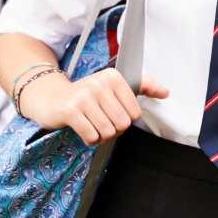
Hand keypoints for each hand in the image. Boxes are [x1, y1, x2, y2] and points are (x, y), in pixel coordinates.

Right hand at [20, 67, 168, 145]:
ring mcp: (84, 96)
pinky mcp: (70, 110)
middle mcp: (99, 83)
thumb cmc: (86, 95)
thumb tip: (166, 92)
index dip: (124, 120)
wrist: (51, 98)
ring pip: (107, 132)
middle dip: (112, 130)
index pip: (134, 113)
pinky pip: (91, 136)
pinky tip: (83, 129)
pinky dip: (89, 139)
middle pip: (122, 124)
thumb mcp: (114, 86)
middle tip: (100, 121)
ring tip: (91, 125)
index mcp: (114, 77)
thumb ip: (143, 86)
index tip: (111, 113)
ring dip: (100, 135)